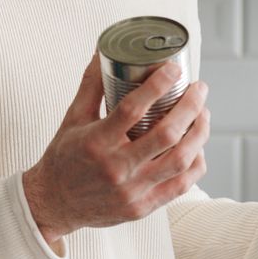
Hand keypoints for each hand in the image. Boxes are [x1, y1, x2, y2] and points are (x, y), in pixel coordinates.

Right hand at [22, 56, 208, 246]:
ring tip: (203, 114)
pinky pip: (181, 185)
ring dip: (199, 133)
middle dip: (190, 106)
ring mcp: (131, 191)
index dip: (158, 85)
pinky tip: (198, 147)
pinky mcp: (142, 207)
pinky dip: (196, 163)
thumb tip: (103, 51)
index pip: (133, 109)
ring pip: (180, 160)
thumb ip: (91, 85)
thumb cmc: (64, 158)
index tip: (174, 69)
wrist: (54, 204)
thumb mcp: (73, 118)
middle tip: (199, 88)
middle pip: (166, 134)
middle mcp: (115, 168)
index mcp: (96, 142)